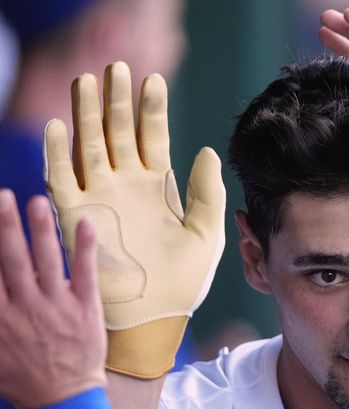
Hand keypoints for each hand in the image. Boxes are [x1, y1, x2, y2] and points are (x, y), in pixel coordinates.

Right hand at [0, 191, 105, 408]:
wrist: (63, 399)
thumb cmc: (22, 378)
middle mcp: (24, 307)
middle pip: (11, 259)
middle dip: (5, 226)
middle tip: (2, 197)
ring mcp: (56, 306)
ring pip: (46, 261)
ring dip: (40, 229)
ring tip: (36, 202)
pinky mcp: (85, 307)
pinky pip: (85, 272)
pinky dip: (85, 247)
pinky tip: (84, 222)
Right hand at [45, 61, 225, 377]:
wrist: (155, 319)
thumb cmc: (183, 282)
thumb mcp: (206, 234)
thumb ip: (207, 192)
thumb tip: (207, 150)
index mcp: (157, 187)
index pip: (152, 137)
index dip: (151, 109)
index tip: (154, 79)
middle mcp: (126, 186)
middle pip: (118, 132)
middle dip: (117, 100)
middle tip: (118, 67)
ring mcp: (100, 198)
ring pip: (89, 146)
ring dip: (87, 115)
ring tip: (89, 82)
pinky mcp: (77, 216)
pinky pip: (62, 179)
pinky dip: (58, 153)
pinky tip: (60, 126)